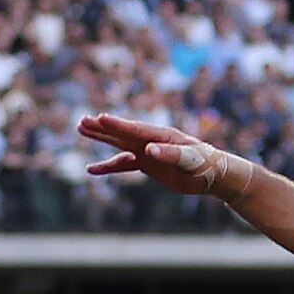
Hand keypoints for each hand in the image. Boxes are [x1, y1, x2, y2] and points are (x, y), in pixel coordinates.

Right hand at [80, 112, 230, 198]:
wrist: (212, 174)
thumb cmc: (204, 164)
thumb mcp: (189, 159)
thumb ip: (170, 154)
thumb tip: (149, 150)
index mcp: (161, 136)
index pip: (135, 129)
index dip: (118, 125)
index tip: (100, 118)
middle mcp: (151, 140)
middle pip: (122, 133)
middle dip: (102, 128)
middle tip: (82, 121)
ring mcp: (147, 151)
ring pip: (119, 144)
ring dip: (101, 138)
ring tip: (81, 129)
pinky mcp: (146, 163)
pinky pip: (123, 165)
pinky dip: (108, 166)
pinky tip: (92, 169)